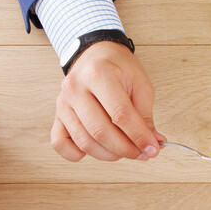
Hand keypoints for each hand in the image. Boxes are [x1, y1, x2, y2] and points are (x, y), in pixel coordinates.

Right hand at [51, 41, 162, 161]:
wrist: (95, 55)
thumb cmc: (118, 69)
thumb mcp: (140, 85)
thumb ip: (145, 117)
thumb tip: (152, 144)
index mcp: (98, 74)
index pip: (120, 115)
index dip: (139, 137)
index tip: (153, 149)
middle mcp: (75, 88)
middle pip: (100, 132)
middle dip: (126, 149)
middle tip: (142, 153)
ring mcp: (63, 103)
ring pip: (84, 142)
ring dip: (109, 155)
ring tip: (125, 150)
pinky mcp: (57, 116)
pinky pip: (59, 143)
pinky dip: (76, 154)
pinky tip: (97, 149)